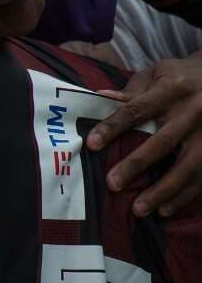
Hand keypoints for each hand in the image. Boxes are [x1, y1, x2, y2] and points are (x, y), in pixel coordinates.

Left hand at [87, 56, 201, 216]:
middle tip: (112, 184)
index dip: (113, 127)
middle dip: (136, 164)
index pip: (136, 109)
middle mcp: (193, 110)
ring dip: (164, 191)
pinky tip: (166, 210)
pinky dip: (186, 196)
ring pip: (189, 166)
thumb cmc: (181, 77)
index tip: (91, 144)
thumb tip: (98, 98)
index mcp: (172, 89)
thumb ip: (131, 89)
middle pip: (163, 142)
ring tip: (139, 209)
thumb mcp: (158, 72)